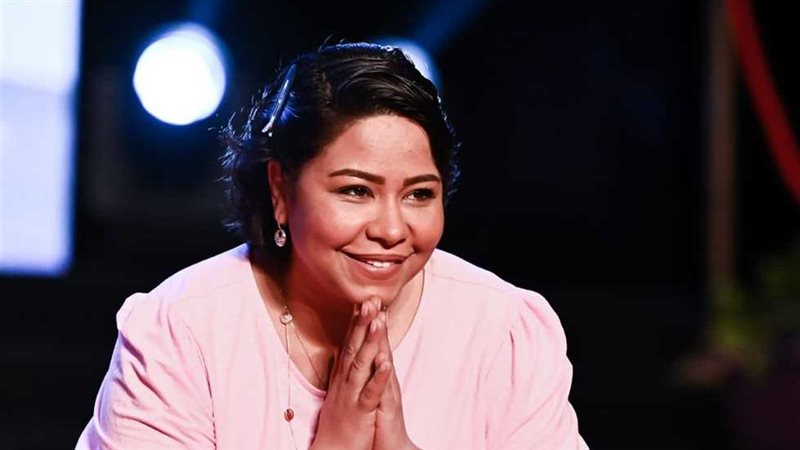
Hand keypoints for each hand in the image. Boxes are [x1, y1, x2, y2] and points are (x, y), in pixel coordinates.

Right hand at [311, 298, 391, 449]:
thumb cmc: (339, 422)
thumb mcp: (338, 393)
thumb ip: (338, 371)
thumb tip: (336, 352)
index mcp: (342, 377)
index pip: (349, 343)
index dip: (357, 322)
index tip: (364, 299)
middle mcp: (345, 382)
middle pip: (354, 347)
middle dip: (362, 323)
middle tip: (370, 299)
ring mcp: (351, 396)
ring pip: (361, 364)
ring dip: (369, 342)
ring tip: (378, 320)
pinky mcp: (360, 412)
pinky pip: (370, 392)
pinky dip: (377, 377)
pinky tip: (385, 362)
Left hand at [373, 309, 419, 449]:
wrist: (391, 449)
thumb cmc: (378, 422)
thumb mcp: (370, 393)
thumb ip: (368, 373)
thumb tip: (365, 355)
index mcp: (376, 375)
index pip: (371, 344)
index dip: (365, 323)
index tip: (361, 300)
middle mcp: (384, 380)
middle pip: (379, 346)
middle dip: (374, 323)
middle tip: (372, 297)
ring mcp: (387, 392)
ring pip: (384, 363)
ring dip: (382, 342)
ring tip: (379, 319)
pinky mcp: (387, 409)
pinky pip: (385, 391)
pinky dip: (385, 376)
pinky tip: (386, 361)